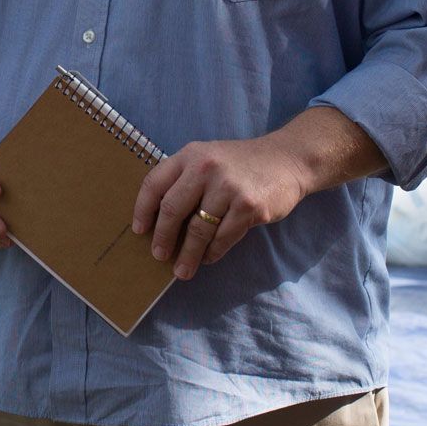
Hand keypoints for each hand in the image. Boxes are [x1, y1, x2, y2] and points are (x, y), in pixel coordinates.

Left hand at [132, 135, 313, 280]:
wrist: (287, 160)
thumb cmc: (242, 164)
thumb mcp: (209, 158)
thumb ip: (186, 179)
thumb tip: (160, 221)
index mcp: (191, 155)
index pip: (154, 183)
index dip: (142, 210)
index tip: (139, 231)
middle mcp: (206, 168)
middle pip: (172, 209)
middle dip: (162, 238)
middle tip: (159, 256)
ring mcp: (228, 187)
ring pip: (198, 230)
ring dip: (188, 255)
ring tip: (181, 271)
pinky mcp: (248, 207)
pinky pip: (223, 238)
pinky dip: (212, 252)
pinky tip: (207, 258)